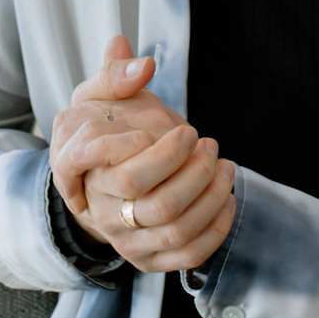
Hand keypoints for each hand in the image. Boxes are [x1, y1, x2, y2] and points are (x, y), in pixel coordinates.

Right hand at [51, 36, 235, 272]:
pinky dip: (216, 229)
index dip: (166, 154)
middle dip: (197, 173)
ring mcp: (126, 241)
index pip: (130, 175)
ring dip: (212, 197)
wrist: (95, 184)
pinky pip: (188, 255)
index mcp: (90, 179)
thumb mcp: (96, 99)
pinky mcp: (149, 261)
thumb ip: (112, 75)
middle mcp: (104, 215)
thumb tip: (134, 56)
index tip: (187, 130)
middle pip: (160, 204)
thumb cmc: (101, 134)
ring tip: (225, 166)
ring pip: (178, 231)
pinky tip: (228, 199)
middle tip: (210, 144)